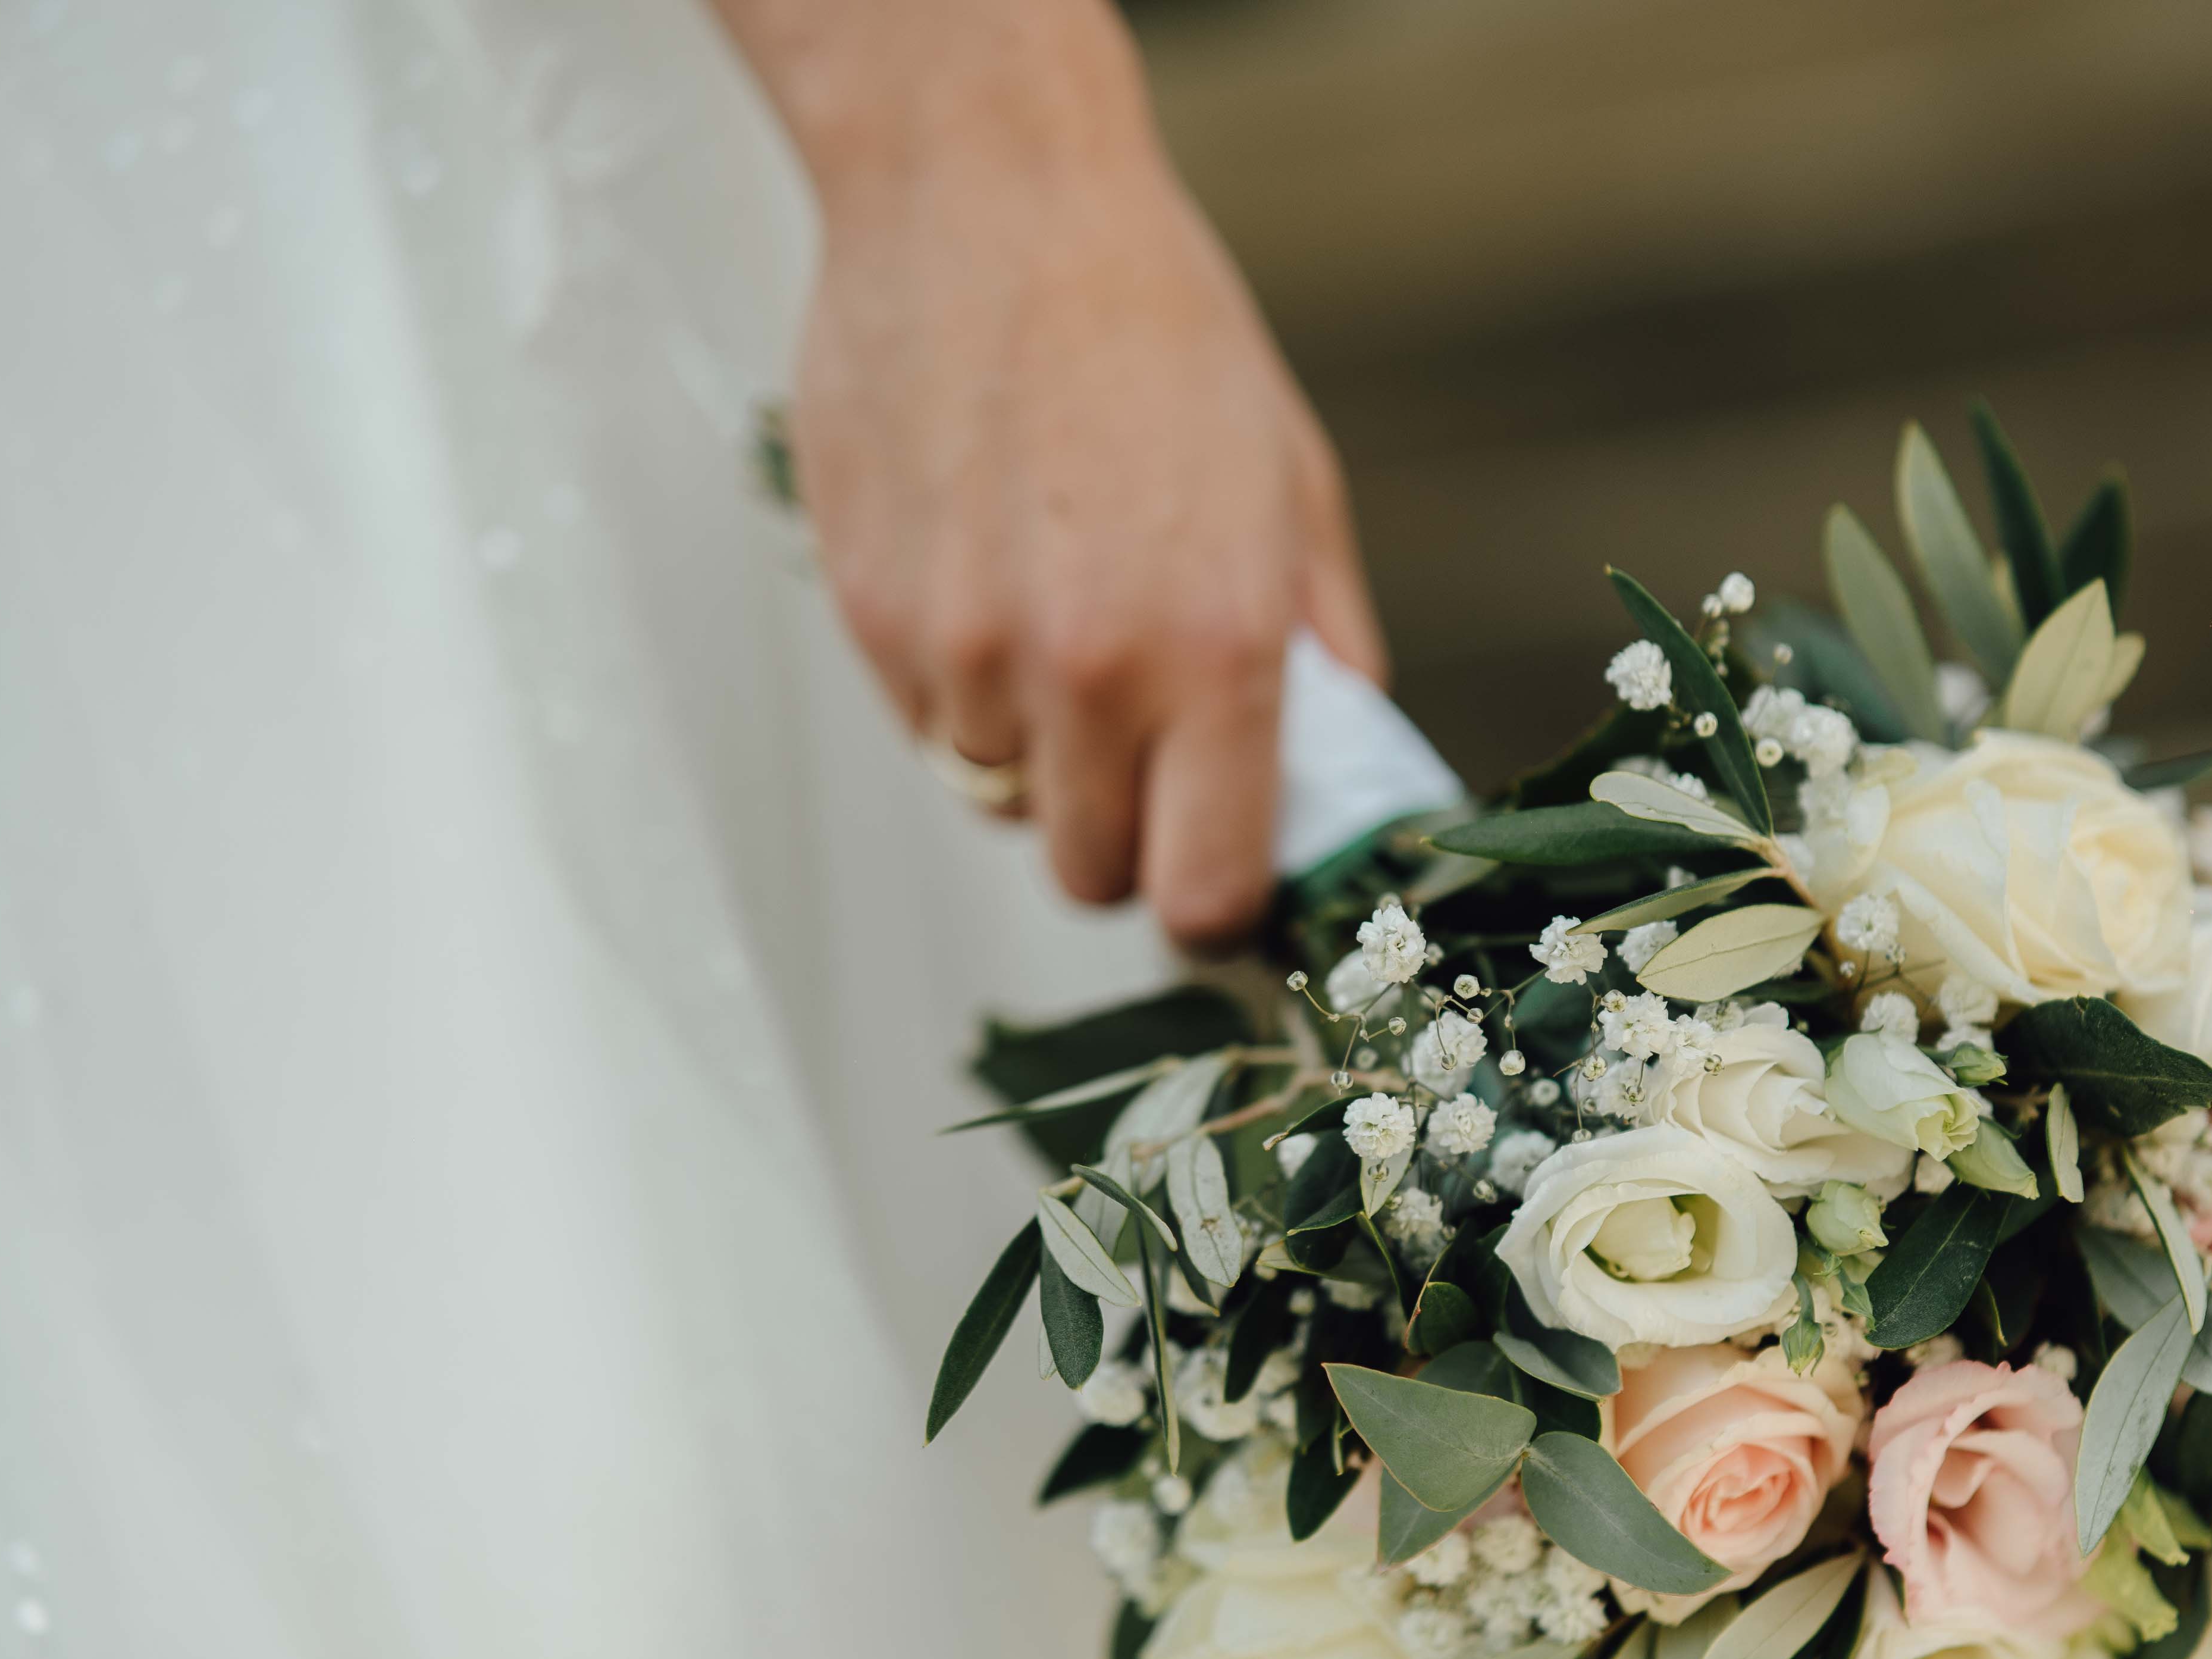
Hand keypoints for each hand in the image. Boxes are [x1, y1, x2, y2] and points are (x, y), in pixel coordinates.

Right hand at [719, 0, 1382, 946]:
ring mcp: (961, 652)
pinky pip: (929, 723)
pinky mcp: (871, 618)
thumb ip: (1321, 656)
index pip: (1205, 891)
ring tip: (1062, 616)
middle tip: (1146, 750)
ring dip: (1039, 751)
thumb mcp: (1294, 489)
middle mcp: (1083, 671)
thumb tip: (1339, 783)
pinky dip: (962, 688)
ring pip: (1002, 799)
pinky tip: (991, 569)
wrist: (986, 200)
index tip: (1220, 869)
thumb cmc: (1157, 331)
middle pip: (1089, 876)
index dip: (1216, 904)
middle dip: (1125, 838)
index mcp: (1213, 650)